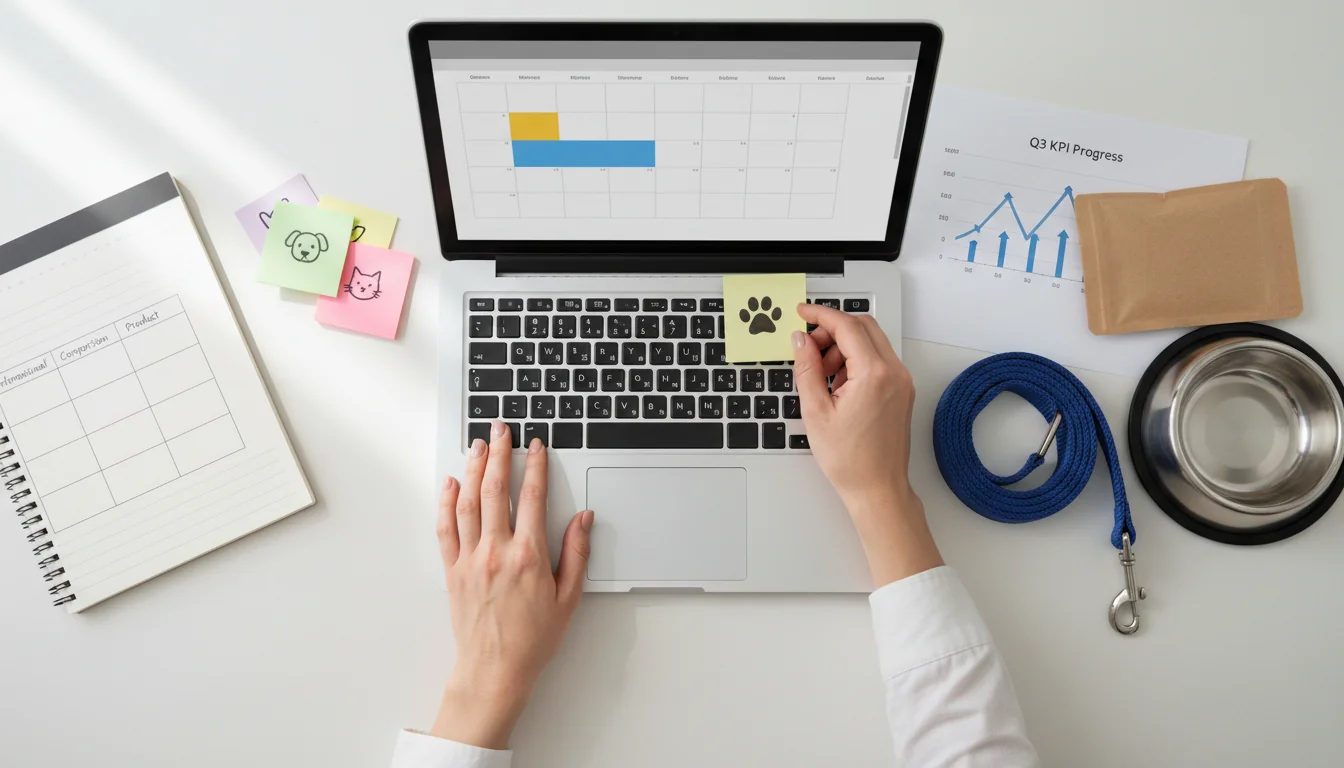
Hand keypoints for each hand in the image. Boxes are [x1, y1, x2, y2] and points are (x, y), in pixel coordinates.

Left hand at [432, 421, 592, 748]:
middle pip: (495, 490)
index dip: (535, 466)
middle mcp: (496, 552)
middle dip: (499, 454)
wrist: (495, 670)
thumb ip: (576, 553)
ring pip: (468, 502)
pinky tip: (451, 484)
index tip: (536, 446)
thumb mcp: (568, 598)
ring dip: (473, 469)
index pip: (531, 497)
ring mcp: (470, 559)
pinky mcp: (452, 570)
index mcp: (528, 556)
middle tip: (501, 430)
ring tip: (478, 445)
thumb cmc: (533, 639)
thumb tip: (583, 518)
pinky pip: (445, 528)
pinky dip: (446, 502)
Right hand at [792, 304, 942, 586]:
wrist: (878, 489)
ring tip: (821, 375)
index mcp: (874, 375)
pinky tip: (838, 384)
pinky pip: (878, 361)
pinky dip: (856, 362)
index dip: (820, 315)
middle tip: (808, 347)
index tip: (802, 313)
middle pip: (863, 327)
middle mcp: (894, 373)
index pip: (846, 326)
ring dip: (844, 347)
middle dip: (832, 331)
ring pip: (871, 343)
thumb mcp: (815, 411)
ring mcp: (902, 382)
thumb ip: (807, 369)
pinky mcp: (902, 391)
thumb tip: (801, 341)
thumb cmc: (851, 460)